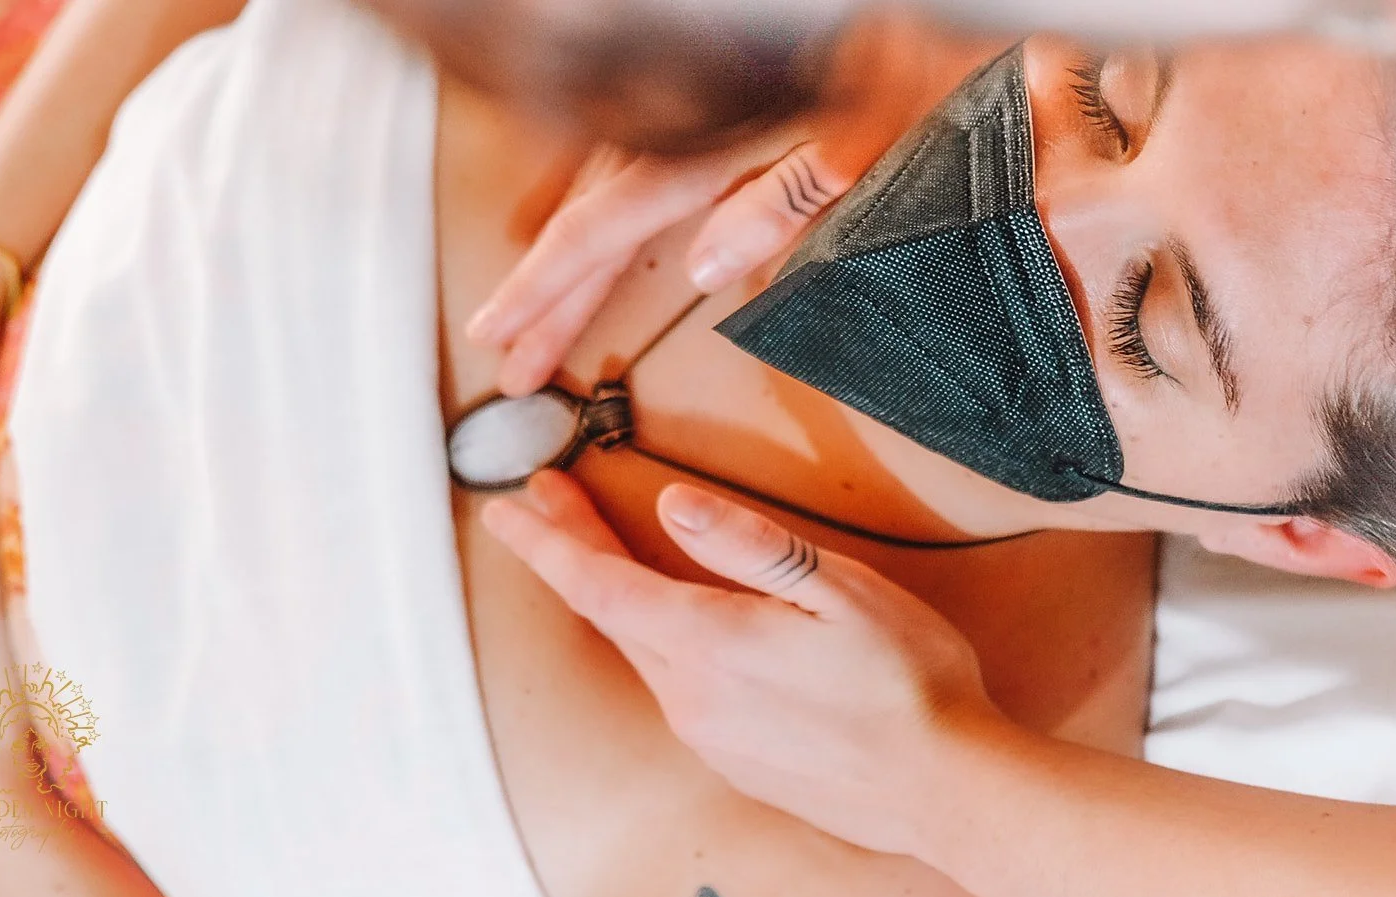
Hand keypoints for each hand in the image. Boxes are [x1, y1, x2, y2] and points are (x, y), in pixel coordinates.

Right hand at [466, 11, 1002, 396]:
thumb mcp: (852, 143)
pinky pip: (612, 156)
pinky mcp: (693, 104)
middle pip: (585, 225)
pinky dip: (577, 193)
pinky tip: (553, 208)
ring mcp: (674, 114)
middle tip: (515, 361)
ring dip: (561, 258)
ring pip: (592, 194)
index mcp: (698, 145)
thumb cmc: (894, 58)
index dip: (542, 292)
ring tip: (529, 307)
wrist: (894, 4)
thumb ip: (777, 207)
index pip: (594, 233)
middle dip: (545, 300)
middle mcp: (671, 129)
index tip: (501, 336)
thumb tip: (706, 268)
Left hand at [482, 470, 999, 855]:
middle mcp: (691, 696)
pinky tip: (672, 623)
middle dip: (572, 551)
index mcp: (712, 644)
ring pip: (638, 650)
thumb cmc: (910, 683)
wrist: (948, 790)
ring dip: (612, 595)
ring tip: (602, 551)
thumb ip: (752, 548)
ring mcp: (708, 733)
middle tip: (549, 502)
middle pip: (608, 611)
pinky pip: (671, 686)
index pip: (600, 583)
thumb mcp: (842, 592)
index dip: (549, 541)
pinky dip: (651, 639)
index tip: (510, 507)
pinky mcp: (732, 758)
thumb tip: (676, 504)